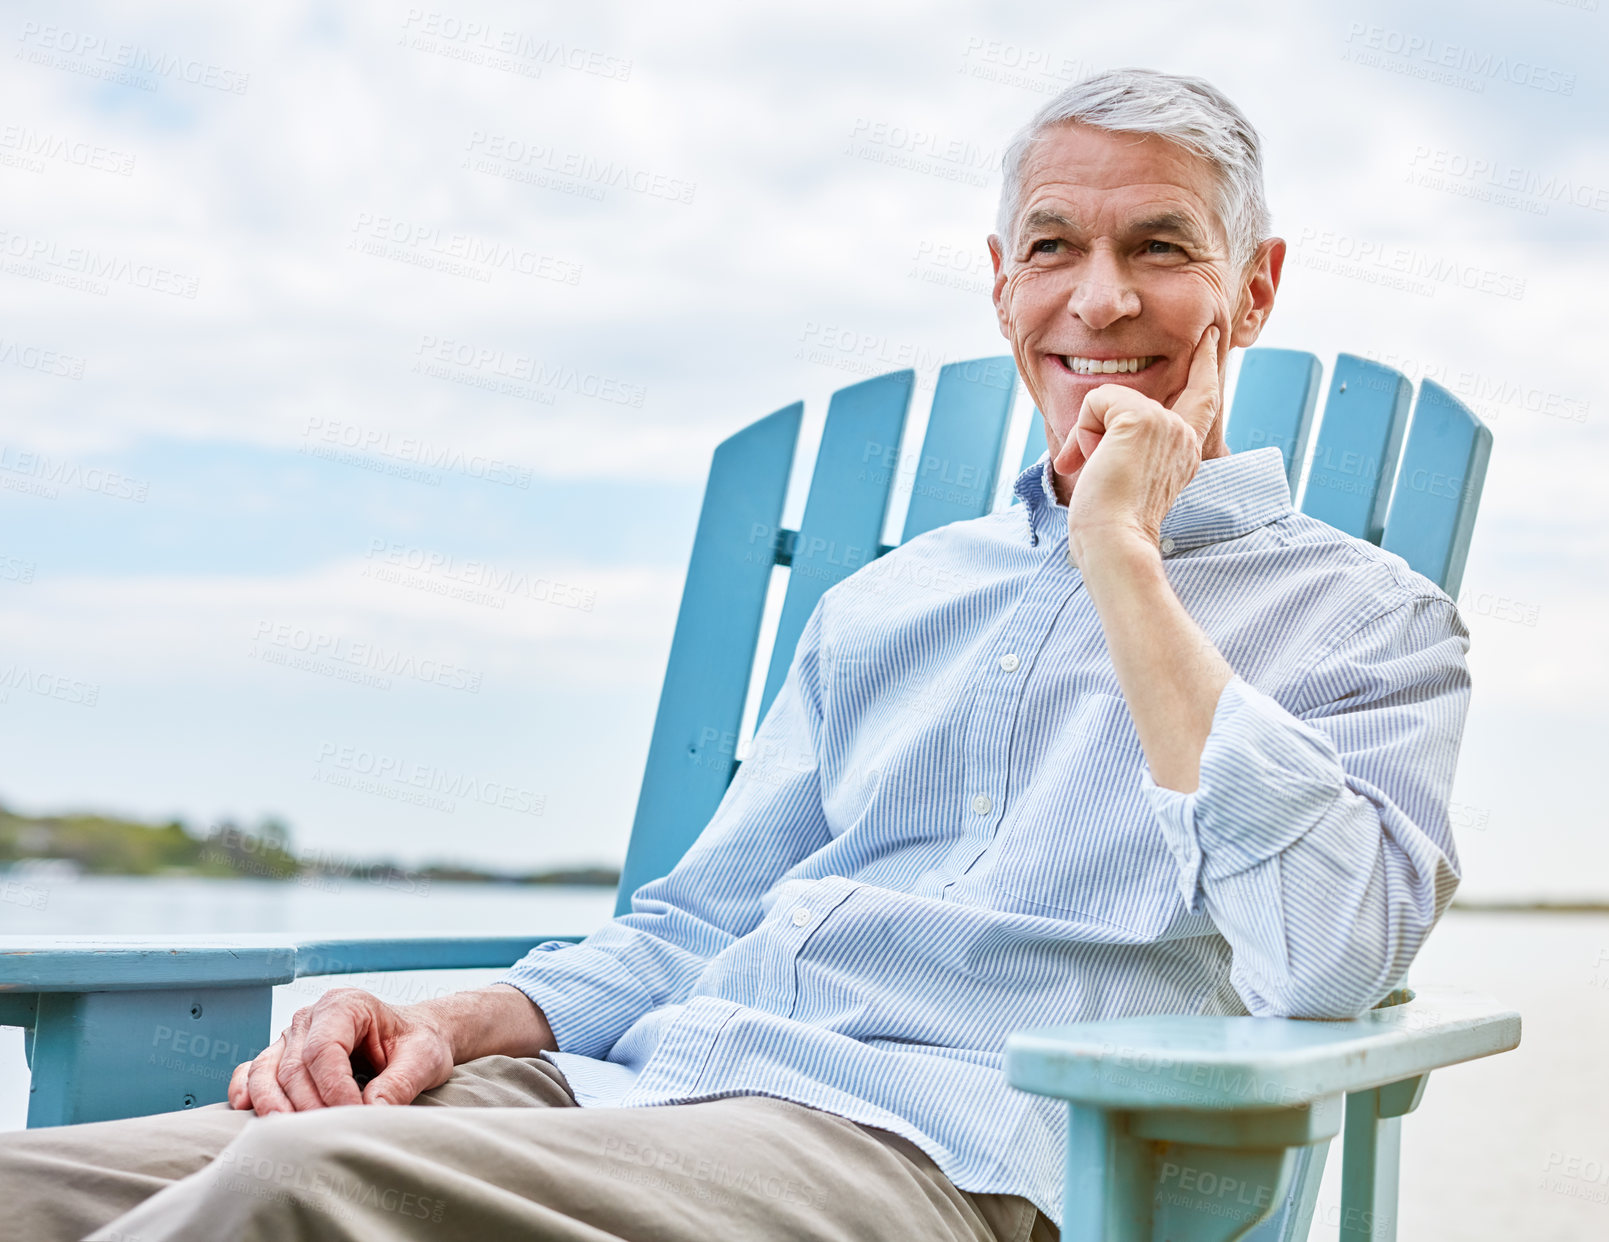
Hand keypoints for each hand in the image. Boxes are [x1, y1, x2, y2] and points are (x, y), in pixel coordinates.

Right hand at [228, 987, 454, 1114]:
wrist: (414, 1039)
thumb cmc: (418, 1043)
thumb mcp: (424, 1058)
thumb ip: (400, 1083)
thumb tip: (372, 1111)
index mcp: (346, 1005)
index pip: (325, 1050)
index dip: (333, 1089)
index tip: (353, 1117)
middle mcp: (312, 1016)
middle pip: (295, 1066)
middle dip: (308, 1106)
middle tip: (326, 1136)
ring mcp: (293, 1036)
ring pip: (268, 1071)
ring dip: (273, 1105)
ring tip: (283, 1135)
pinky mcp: (283, 1056)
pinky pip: (254, 1071)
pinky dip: (248, 1089)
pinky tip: (245, 1108)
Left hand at [1058, 324, 1222, 569]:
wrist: (1112, 540)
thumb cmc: (1110, 525)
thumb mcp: (1126, 481)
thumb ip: (1123, 452)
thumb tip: (1078, 452)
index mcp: (1185, 454)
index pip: (1202, 402)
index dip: (1205, 368)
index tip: (1210, 340)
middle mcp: (1184, 437)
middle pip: (1174, 390)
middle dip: (1190, 366)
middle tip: (1206, 336)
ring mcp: (1166, 425)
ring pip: (1112, 400)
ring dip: (1089, 433)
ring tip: (1094, 469)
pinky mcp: (1141, 418)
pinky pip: (1097, 401)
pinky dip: (1082, 429)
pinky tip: (1088, 458)